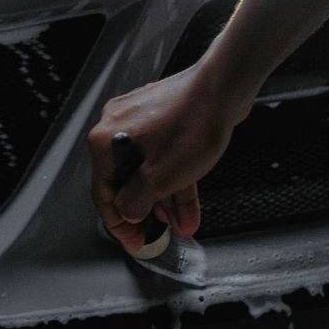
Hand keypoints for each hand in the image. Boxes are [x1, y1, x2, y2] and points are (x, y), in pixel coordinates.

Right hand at [87, 62, 251, 253]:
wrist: (224, 86)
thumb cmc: (193, 122)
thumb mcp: (160, 176)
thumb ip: (137, 200)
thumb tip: (127, 212)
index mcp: (107, 141)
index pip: (104, 193)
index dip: (119, 224)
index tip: (135, 241)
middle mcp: (118, 128)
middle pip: (127, 182)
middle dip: (147, 211)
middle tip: (157, 234)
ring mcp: (142, 122)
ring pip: (149, 171)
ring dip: (165, 199)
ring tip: (181, 223)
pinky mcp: (163, 119)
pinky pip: (164, 157)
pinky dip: (174, 179)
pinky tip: (188, 205)